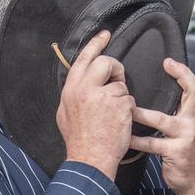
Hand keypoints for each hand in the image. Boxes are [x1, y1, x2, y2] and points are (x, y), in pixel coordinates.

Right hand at [56, 29, 135, 181]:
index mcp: (71, 89)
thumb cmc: (79, 141)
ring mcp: (103, 96)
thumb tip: (80, 82)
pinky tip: (119, 123)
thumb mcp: (65, 114)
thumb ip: (74, 94)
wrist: (90, 161)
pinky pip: (129, 99)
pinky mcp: (119, 105)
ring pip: (120, 84)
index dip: (96, 44)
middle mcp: (85, 89)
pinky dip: (128, 110)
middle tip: (117, 81)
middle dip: (115, 69)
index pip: (84, 58)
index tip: (105, 34)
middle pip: (106, 62)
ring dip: (121, 98)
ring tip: (112, 116)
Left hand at [128, 58, 194, 194]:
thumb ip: (174, 115)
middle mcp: (192, 123)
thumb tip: (154, 99)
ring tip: (127, 108)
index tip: (169, 62)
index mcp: (192, 116)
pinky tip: (126, 138)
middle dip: (179, 77)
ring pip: (161, 120)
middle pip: (190, 95)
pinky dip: (137, 140)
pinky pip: (152, 144)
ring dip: (141, 114)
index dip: (183, 73)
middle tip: (161, 66)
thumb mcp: (184, 131)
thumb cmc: (185, 154)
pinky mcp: (176, 152)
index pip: (193, 88)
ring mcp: (185, 137)